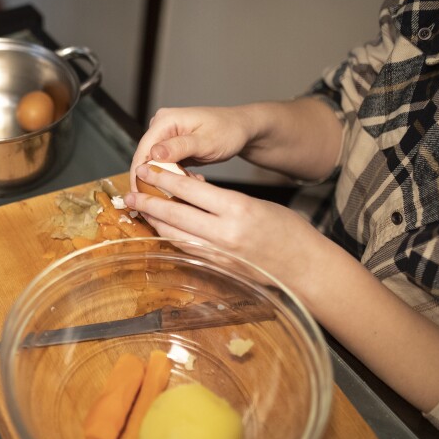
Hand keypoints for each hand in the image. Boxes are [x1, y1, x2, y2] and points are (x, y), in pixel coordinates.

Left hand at [124, 163, 328, 292]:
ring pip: (175, 235)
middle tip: (131, 192)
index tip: (147, 170)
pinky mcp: (217, 269)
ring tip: (141, 209)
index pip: (190, 191)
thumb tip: (191, 190)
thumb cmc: (288, 232)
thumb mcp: (258, 204)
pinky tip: (162, 228)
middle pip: (175, 214)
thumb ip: (223, 199)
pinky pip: (186, 250)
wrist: (306, 269)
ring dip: (155, 222)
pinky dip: (171, 237)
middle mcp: (225, 234)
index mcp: (238, 210)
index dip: (164, 179)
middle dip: (149, 202)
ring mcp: (219, 255)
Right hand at [130, 106, 254, 190]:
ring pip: (155, 164)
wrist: (242, 129)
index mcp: (165, 120)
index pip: (143, 150)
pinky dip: (174, 176)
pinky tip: (190, 180)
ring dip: (166, 179)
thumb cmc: (228, 131)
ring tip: (184, 188)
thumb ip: (179, 146)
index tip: (139, 196)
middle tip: (164, 199)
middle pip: (145, 158)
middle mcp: (161, 126)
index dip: (138, 174)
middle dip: (153, 179)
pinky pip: (165, 165)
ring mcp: (166, 136)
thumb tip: (154, 154)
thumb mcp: (206, 141)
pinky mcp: (172, 146)